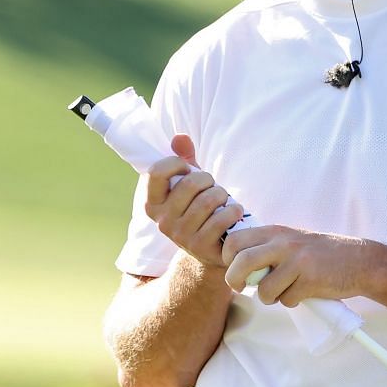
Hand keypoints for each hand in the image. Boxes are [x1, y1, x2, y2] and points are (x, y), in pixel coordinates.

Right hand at [142, 134, 245, 267]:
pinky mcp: (201, 246)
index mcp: (152, 203)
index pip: (157, 171)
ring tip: (223, 201)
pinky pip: (222, 218)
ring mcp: (180, 235)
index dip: (176, 162)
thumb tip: (180, 138)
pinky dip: (234, 210)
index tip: (187, 168)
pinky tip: (234, 213)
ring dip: (223, 195)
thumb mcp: (189, 185)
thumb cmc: (199, 209)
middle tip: (212, 187)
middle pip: (190, 183)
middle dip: (208, 180)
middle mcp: (162, 221)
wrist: (211, 249)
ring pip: (209, 199)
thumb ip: (184, 159)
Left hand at [222, 225, 374, 305]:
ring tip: (282, 291)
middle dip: (234, 280)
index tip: (234, 268)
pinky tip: (304, 292)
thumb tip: (234, 265)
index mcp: (275, 231)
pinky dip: (291, 301)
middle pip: (242, 262)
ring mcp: (298, 261)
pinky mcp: (311, 280)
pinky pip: (286, 300)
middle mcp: (284, 243)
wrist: (360, 261)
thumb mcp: (290, 240)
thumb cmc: (319, 255)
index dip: (227, 258)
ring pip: (263, 289)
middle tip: (239, 287)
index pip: (234, 240)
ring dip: (269, 297)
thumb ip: (265, 248)